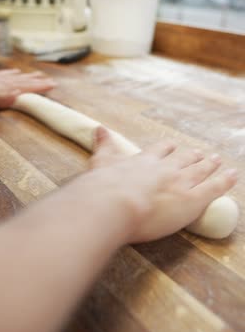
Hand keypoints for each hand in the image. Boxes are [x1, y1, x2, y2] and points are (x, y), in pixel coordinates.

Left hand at [0, 69, 55, 107]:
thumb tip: (16, 93)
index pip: (23, 86)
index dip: (38, 86)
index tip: (52, 85)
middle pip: (20, 81)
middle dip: (35, 81)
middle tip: (49, 80)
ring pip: (12, 78)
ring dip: (25, 77)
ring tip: (35, 75)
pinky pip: (1, 77)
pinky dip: (9, 76)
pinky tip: (12, 74)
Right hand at [89, 128, 236, 242]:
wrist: (114, 203)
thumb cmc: (104, 187)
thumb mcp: (101, 161)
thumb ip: (104, 145)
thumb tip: (100, 129)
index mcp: (145, 160)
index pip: (159, 151)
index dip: (167, 149)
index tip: (171, 145)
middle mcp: (165, 169)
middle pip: (183, 160)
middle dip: (192, 156)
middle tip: (199, 153)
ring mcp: (181, 182)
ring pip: (200, 171)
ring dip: (209, 165)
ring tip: (216, 160)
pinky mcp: (192, 199)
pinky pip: (213, 188)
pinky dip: (225, 181)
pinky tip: (232, 174)